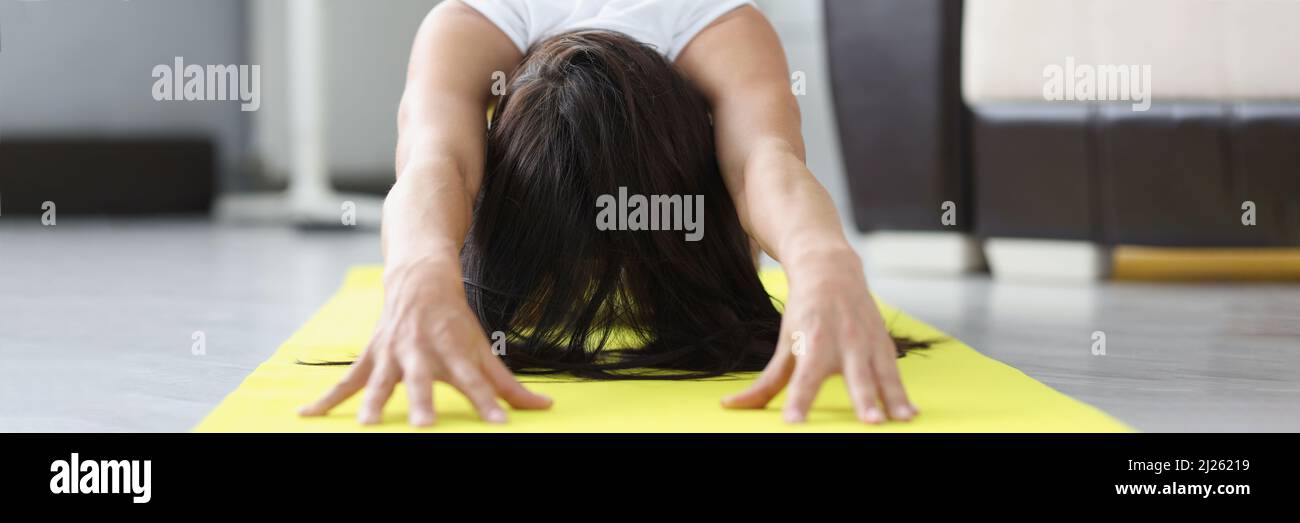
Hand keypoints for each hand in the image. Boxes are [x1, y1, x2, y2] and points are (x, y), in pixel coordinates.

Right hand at [299, 257, 552, 425]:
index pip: (475, 382)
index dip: (488, 402)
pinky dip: (324, 400)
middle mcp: (422, 353)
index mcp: (453, 352)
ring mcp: (392, 354)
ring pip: (379, 381)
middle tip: (423, 426)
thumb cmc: (455, 322)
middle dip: (420, 403)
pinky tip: (303, 416)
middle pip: (422, 381)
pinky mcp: (371, 356)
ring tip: (366, 426)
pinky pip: (345, 382)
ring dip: (372, 403)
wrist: (419, 278)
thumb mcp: (484, 349)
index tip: (499, 423)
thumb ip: (508, 385)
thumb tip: (544, 409)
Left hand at [722, 248, 915, 423]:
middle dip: (863, 399)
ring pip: (882, 375)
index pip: (804, 379)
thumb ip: (765, 383)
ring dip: (892, 399)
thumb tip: (730, 406)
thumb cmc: (805, 313)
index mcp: (813, 343)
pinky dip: (904, 394)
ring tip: (900, 421)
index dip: (799, 401)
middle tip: (870, 422)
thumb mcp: (785, 344)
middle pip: (853, 377)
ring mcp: (867, 343)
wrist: (832, 272)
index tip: (793, 423)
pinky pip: (895, 373)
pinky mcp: (884, 345)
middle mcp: (843, 343)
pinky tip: (911, 415)